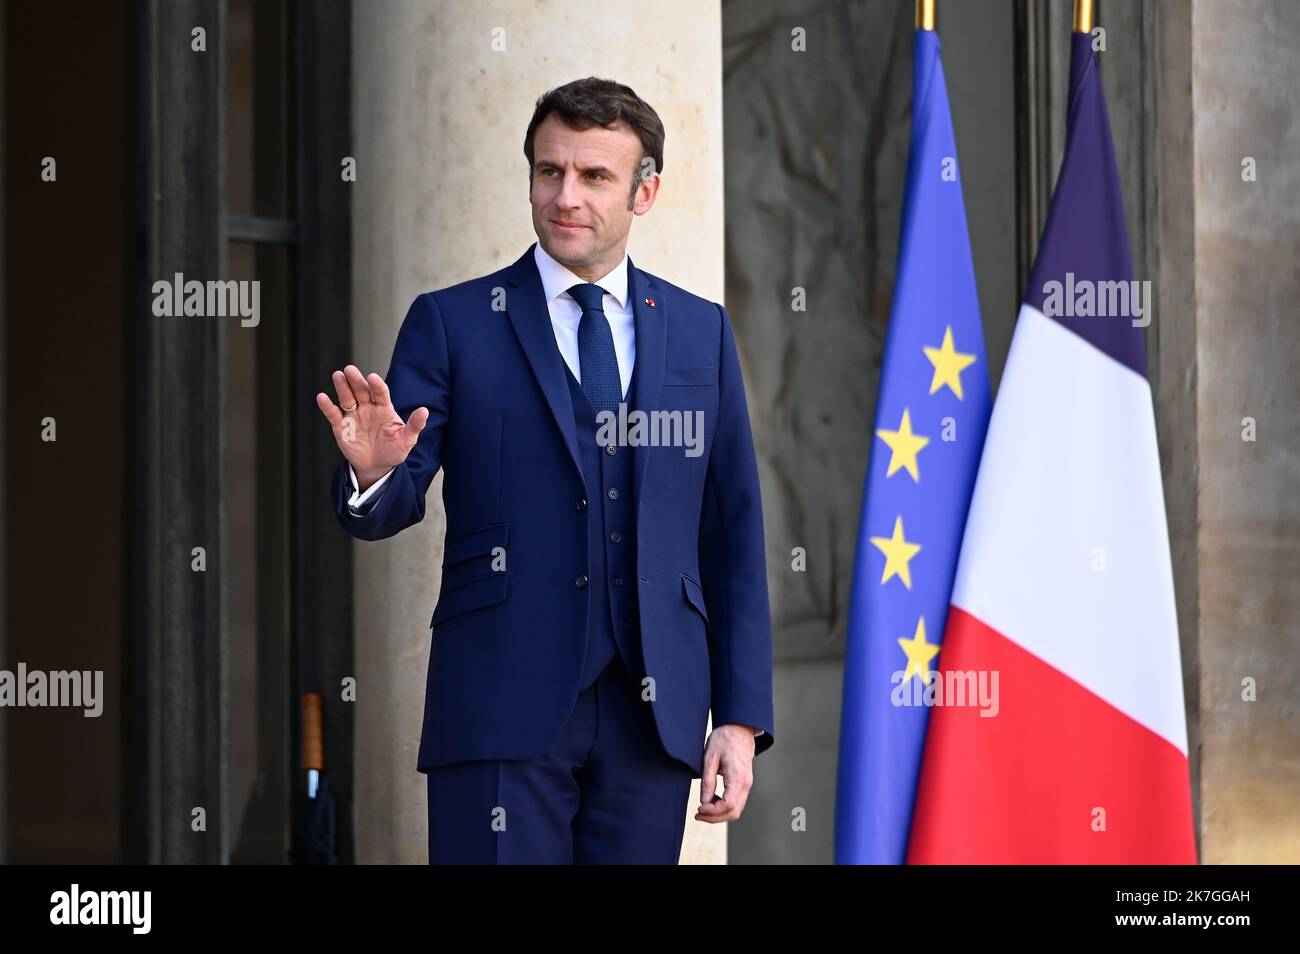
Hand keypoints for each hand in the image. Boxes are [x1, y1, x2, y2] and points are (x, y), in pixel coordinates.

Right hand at [316, 364, 427, 489]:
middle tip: (350, 369)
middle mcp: (367, 408)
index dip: (376, 385)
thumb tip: (425, 411)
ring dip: (342, 387)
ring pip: (346, 398)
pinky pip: (333, 414)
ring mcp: (353, 416)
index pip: (380, 393)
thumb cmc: (394, 451)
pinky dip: (327, 406)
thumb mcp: (407, 440)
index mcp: (384, 409)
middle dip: (356, 380)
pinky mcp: (341, 426)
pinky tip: (322, 397)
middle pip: (361, 391)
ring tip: (338, 375)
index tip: (372, 377)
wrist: (377, 466)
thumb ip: (414, 426)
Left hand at [695, 724, 755, 822]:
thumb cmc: (724, 739)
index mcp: (737, 777)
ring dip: (719, 814)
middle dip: (715, 818)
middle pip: (734, 812)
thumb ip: (708, 781)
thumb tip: (704, 802)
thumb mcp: (710, 757)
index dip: (712, 812)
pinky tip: (712, 801)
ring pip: (736, 810)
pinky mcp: (745, 784)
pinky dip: (724, 807)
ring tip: (703, 809)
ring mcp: (747, 785)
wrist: (739, 729)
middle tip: (698, 814)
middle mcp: (746, 784)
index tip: (699, 809)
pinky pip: (737, 802)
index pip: (728, 805)